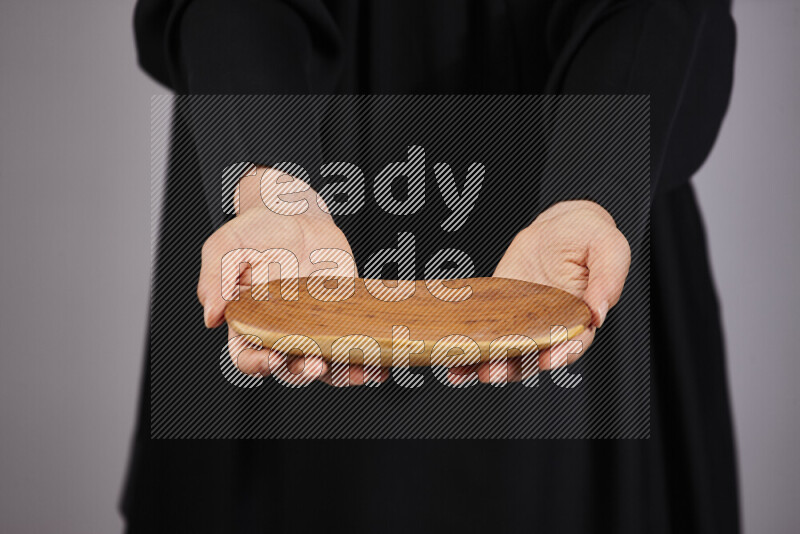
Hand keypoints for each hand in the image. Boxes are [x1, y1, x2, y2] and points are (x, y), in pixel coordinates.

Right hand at [197, 166, 387, 385]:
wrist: (293, 211)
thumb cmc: (255, 230)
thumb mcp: (225, 246)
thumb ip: (215, 278)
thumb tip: (211, 316)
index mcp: (248, 323)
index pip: (247, 357)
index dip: (259, 364)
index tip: (272, 358)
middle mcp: (281, 331)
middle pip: (290, 366)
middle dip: (304, 371)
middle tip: (317, 365)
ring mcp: (313, 326)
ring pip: (328, 363)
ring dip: (346, 374)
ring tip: (363, 373)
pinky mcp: (341, 314)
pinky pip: (355, 340)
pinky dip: (370, 355)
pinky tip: (383, 362)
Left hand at [448, 200, 630, 384]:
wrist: (559, 226)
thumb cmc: (589, 236)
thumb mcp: (609, 246)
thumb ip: (608, 278)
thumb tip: (599, 312)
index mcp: (581, 317)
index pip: (572, 344)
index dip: (560, 354)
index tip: (546, 359)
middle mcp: (551, 325)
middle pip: (534, 355)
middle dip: (514, 366)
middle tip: (494, 370)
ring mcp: (523, 321)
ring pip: (508, 352)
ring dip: (490, 364)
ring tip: (473, 369)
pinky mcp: (500, 312)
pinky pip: (486, 333)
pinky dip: (470, 351)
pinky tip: (455, 361)